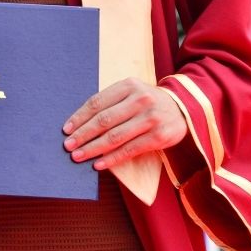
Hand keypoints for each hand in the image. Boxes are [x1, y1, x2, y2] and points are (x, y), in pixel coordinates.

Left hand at [63, 77, 185, 170]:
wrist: (184, 108)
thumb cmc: (148, 102)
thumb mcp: (132, 93)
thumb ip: (111, 103)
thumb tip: (80, 123)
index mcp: (129, 85)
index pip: (97, 102)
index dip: (79, 117)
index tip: (66, 129)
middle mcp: (140, 100)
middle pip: (104, 120)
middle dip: (83, 135)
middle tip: (68, 145)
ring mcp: (151, 118)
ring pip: (115, 136)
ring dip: (93, 148)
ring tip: (78, 156)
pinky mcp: (159, 136)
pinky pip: (130, 150)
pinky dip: (112, 158)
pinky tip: (98, 164)